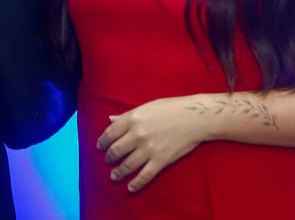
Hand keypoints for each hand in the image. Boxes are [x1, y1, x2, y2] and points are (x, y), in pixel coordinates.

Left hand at [96, 95, 211, 192]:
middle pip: (116, 150)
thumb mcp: (146, 106)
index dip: (102, 142)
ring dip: (118, 172)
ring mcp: (149, 149)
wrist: (195, 117)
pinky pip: (144, 175)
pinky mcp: (161, 160)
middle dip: (109, 158)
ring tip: (114, 175)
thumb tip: (110, 119)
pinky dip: (136, 183)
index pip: (110, 133)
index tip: (99, 147)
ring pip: (127, 165)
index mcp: (132, 118)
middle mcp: (137, 134)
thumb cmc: (170, 108)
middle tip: (107, 160)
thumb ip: (126, 115)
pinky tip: (130, 187)